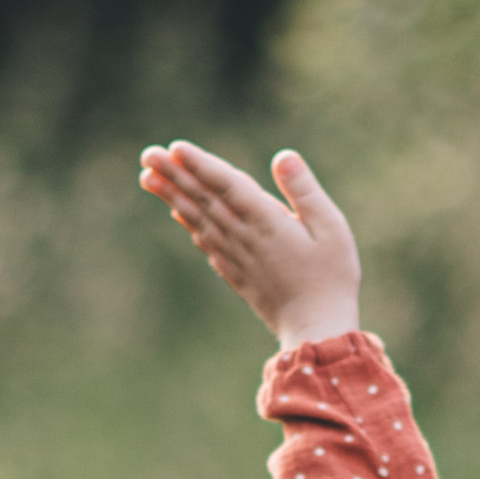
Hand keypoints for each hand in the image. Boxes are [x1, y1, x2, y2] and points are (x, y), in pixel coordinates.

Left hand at [137, 140, 361, 347]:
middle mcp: (243, 237)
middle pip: (203, 199)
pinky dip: (189, 224)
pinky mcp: (235, 273)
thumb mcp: (331, 228)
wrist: (315, 330)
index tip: (175, 148)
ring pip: (198, 219)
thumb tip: (283, 156)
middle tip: (148, 155)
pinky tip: (177, 213)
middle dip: (174, 174)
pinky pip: (206, 242)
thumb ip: (304, 191)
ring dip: (172, 196)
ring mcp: (236, 257)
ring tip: (148, 177)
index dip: (200, 165)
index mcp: (266, 221)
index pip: (226, 185)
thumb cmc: (331, 278)